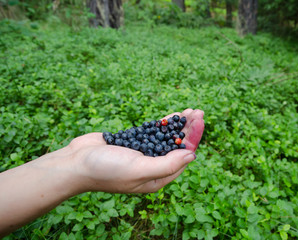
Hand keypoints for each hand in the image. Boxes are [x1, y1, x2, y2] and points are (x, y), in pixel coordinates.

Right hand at [69, 109, 204, 193]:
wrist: (76, 163)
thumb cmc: (107, 170)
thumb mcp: (140, 169)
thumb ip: (167, 164)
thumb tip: (192, 156)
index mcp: (157, 178)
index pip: (182, 158)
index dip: (193, 139)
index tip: (199, 122)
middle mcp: (152, 166)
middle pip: (177, 146)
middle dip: (189, 130)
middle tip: (199, 113)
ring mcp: (143, 153)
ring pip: (167, 137)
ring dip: (180, 125)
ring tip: (193, 111)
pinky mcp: (134, 142)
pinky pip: (153, 132)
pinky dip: (164, 123)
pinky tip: (174, 115)